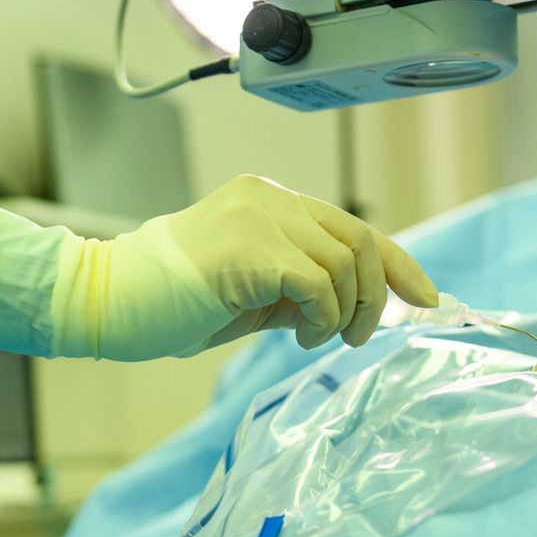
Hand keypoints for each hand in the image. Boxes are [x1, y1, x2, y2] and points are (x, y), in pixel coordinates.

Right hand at [89, 175, 437, 357]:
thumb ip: (302, 286)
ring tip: (314, 338)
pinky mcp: (250, 249)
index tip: (426, 298)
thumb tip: (360, 306)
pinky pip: (317, 286)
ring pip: (345, 264)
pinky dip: (322, 318)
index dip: (399, 263)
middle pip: (361, 241)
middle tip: (358, 337)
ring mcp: (259, 218)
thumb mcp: (254, 291)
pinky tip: (299, 336)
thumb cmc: (175, 302)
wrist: (110, 302)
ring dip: (344, 313)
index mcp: (271, 200)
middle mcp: (269, 198)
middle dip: (376, 296)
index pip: (354, 225)